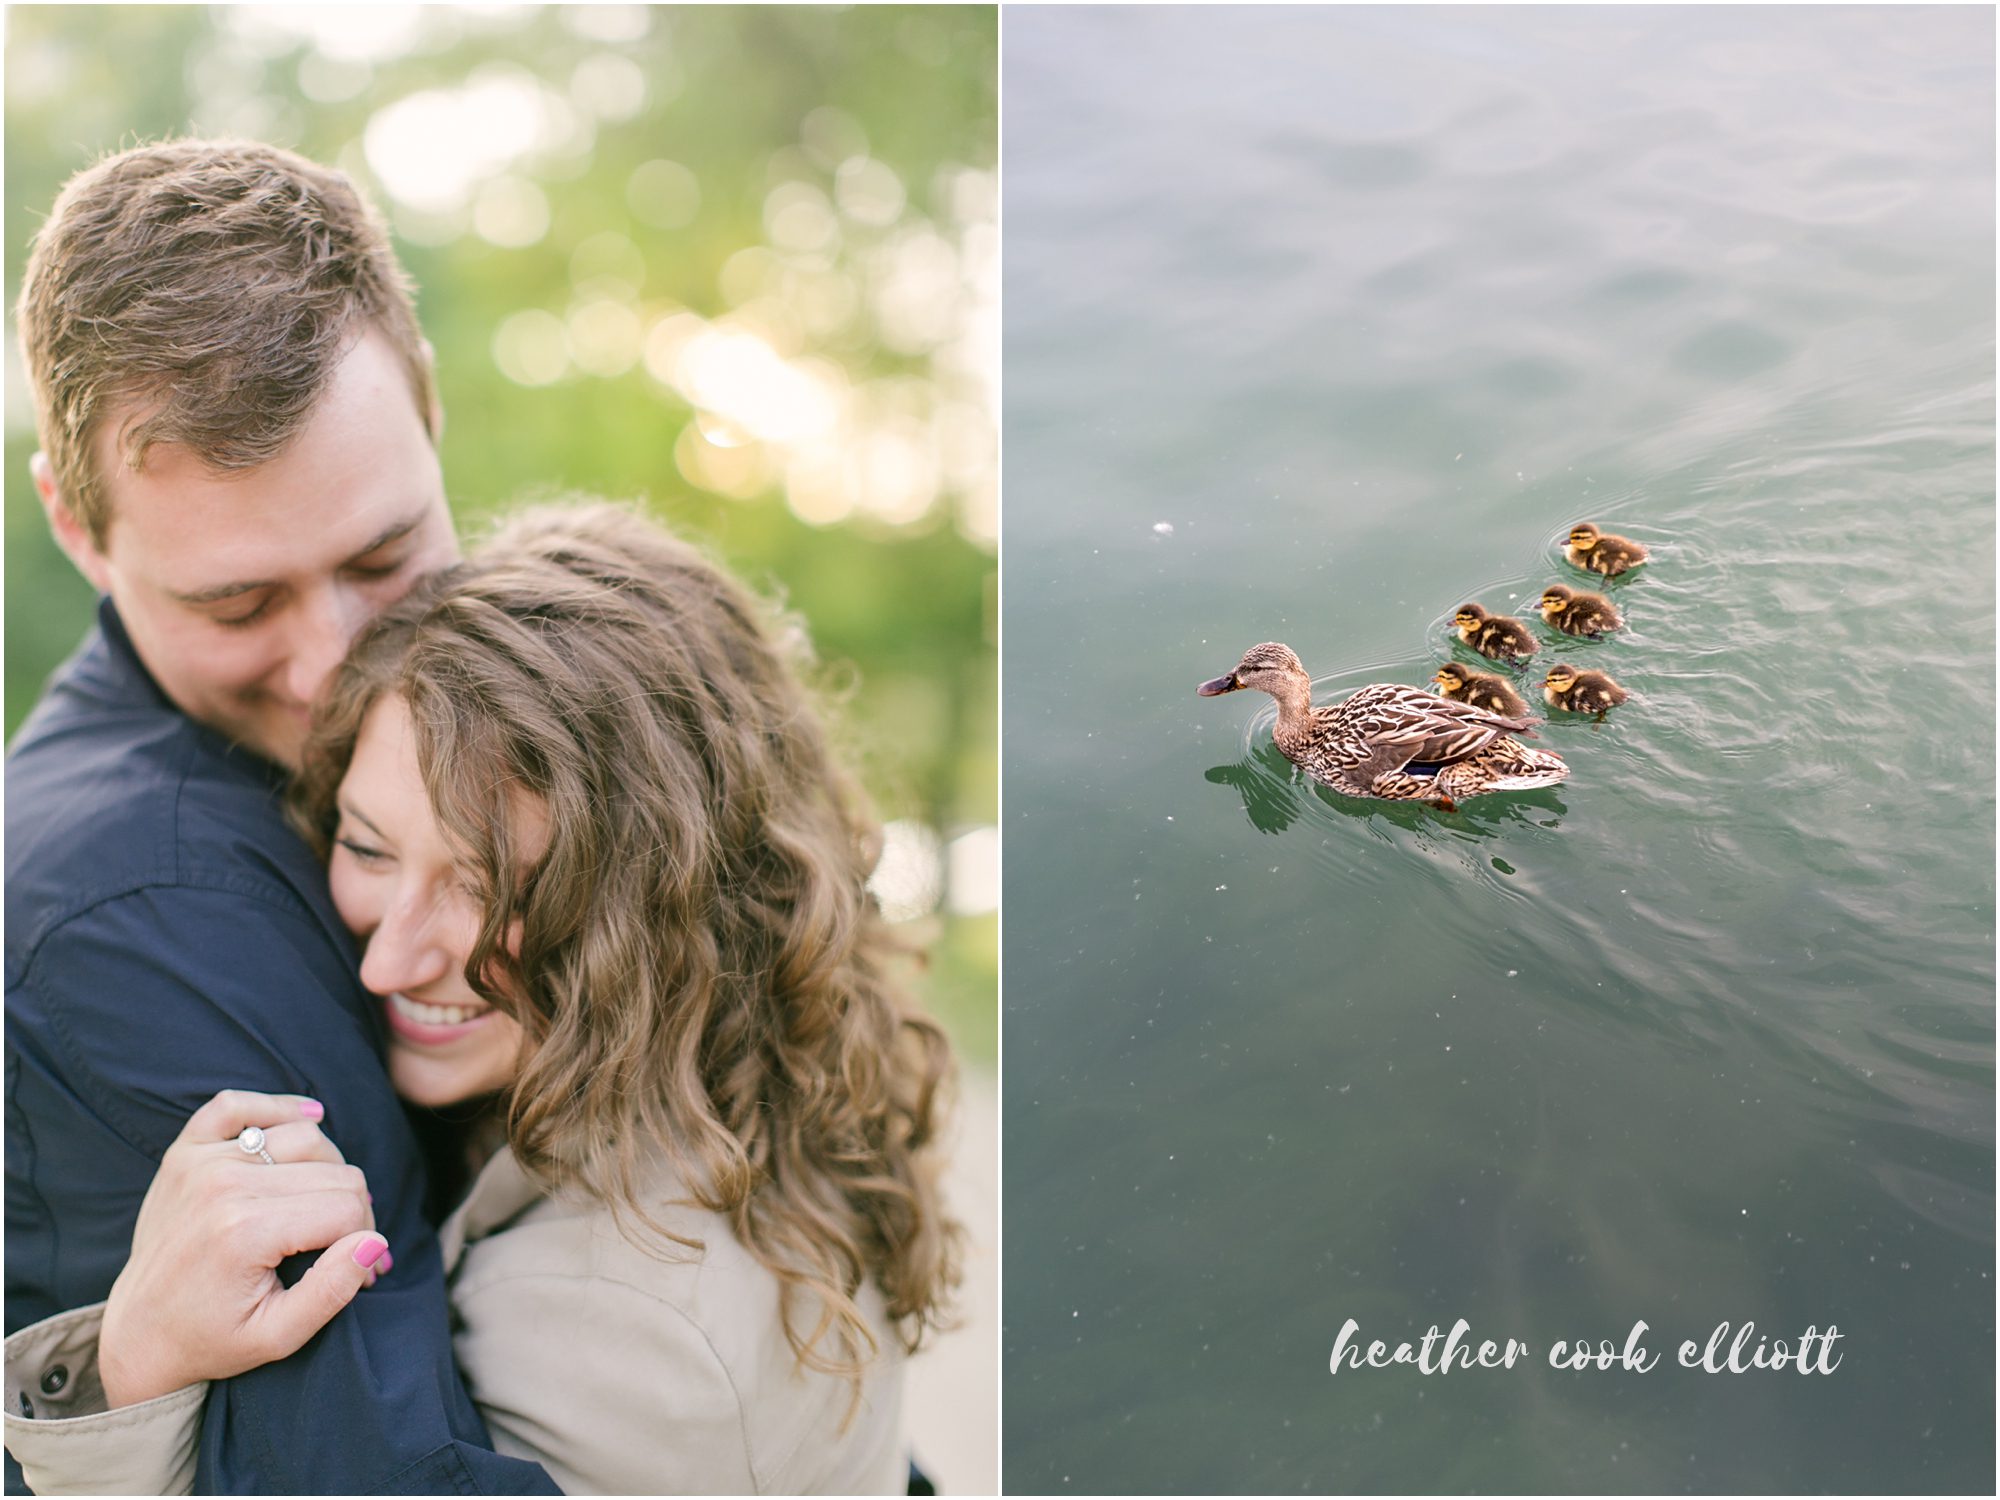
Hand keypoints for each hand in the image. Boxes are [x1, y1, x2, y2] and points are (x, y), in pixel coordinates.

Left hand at [99, 1090, 387, 1407]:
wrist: (139, 1335)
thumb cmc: (212, 1339)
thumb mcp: (279, 1337)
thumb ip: (332, 1291)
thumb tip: (374, 1243)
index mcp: (245, 1233)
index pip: (346, 1209)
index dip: (365, 1241)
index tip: (363, 1272)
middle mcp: (223, 1187)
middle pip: (335, 1171)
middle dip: (354, 1210)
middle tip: (345, 1246)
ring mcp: (201, 1163)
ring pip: (305, 1136)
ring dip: (327, 1169)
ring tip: (322, 1208)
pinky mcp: (184, 1153)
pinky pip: (237, 1105)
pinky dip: (275, 1108)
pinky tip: (304, 1120)